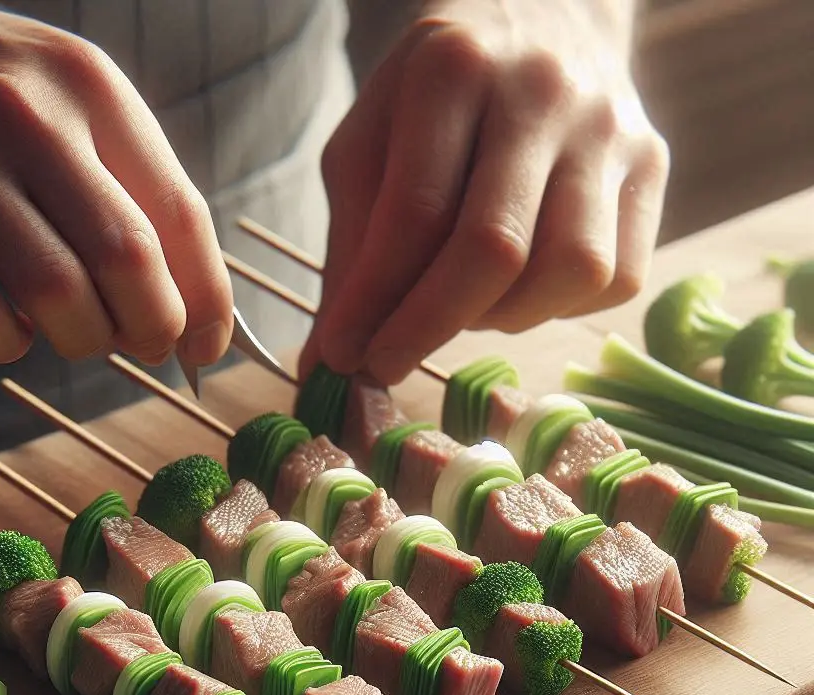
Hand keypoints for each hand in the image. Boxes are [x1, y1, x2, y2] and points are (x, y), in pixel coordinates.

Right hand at [0, 0, 232, 365]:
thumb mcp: (65, 98)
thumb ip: (130, 184)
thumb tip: (190, 302)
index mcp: (89, 88)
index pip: (182, 215)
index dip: (208, 302)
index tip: (207, 345)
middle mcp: (22, 116)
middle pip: (129, 261)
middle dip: (154, 329)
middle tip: (146, 345)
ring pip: (59, 297)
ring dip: (83, 342)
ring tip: (76, 332)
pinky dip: (8, 345)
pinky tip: (8, 326)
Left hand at [301, 1, 668, 384]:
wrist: (543, 14)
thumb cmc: (437, 95)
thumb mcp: (370, 141)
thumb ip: (352, 242)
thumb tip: (334, 354)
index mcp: (454, 71)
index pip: (414, 214)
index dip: (375, 302)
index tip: (343, 354)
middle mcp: (544, 93)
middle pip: (495, 248)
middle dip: (429, 326)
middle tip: (386, 365)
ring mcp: (613, 130)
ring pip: (571, 269)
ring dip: (504, 317)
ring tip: (463, 305)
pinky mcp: (654, 165)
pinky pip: (617, 277)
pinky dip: (559, 307)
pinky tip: (519, 286)